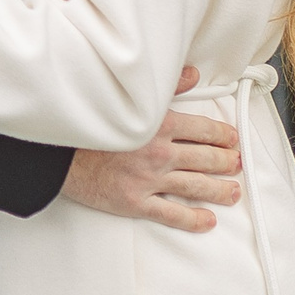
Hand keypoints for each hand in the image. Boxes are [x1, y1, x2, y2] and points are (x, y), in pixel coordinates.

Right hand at [60, 67, 243, 232]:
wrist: (56, 151)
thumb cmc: (90, 120)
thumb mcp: (127, 95)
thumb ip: (165, 85)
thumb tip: (192, 75)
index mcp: (159, 123)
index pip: (204, 130)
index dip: (224, 134)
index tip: (232, 138)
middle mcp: (159, 152)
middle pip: (206, 159)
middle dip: (228, 162)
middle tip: (238, 163)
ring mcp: (149, 179)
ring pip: (197, 186)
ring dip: (220, 190)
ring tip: (233, 192)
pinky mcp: (136, 202)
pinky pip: (173, 214)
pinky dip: (194, 219)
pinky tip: (207, 220)